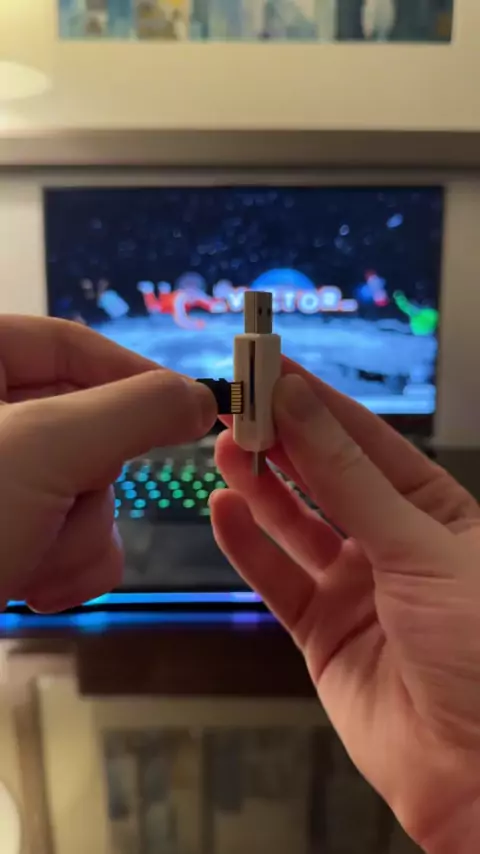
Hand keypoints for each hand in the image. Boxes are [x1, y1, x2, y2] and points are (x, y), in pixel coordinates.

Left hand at [0, 316, 215, 610]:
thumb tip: (200, 396)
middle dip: (87, 486)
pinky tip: (32, 591)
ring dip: (75, 538)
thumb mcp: (44, 450)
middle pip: (87, 428)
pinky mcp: (5, 535)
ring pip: (84, 491)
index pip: (68, 345)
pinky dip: (66, 567)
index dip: (134, 376)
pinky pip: (68, 533)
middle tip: (63, 504)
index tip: (190, 411)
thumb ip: (133, 411)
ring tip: (28, 566)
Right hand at [211, 361, 479, 853]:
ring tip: (226, 448)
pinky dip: (247, 545)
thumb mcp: (420, 547)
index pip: (365, 440)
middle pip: (325, 477)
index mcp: (435, 510)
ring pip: (295, 524)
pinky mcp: (323, 631)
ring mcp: (356, 587)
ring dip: (260, 485)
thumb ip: (350, 479)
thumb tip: (302, 406)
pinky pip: (277, 579)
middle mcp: (393, 542)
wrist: (475, 771)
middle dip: (283, 439)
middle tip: (237, 404)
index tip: (272, 368)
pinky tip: (223, 510)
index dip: (317, 403)